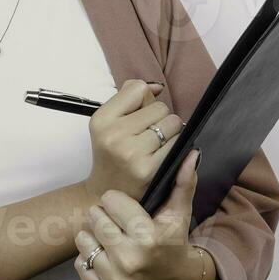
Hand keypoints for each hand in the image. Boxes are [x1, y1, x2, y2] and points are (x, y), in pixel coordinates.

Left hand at [74, 148, 206, 279]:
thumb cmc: (173, 241)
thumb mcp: (179, 212)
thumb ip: (182, 182)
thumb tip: (191, 154)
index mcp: (147, 237)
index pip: (110, 200)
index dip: (118, 201)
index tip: (127, 209)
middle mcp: (130, 260)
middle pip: (94, 218)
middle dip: (104, 216)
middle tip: (119, 224)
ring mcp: (116, 279)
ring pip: (83, 239)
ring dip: (94, 236)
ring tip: (112, 239)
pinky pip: (79, 263)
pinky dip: (89, 258)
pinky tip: (107, 257)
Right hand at [83, 79, 183, 203]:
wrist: (108, 191)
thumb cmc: (113, 151)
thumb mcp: (110, 121)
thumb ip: (131, 96)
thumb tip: (158, 88)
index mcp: (101, 119)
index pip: (138, 88)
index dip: (143, 100)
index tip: (136, 114)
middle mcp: (113, 135)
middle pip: (160, 107)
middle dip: (158, 117)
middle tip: (145, 134)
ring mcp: (131, 153)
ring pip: (172, 123)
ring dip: (170, 131)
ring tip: (154, 144)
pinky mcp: (148, 169)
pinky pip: (177, 144)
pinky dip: (175, 146)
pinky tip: (161, 155)